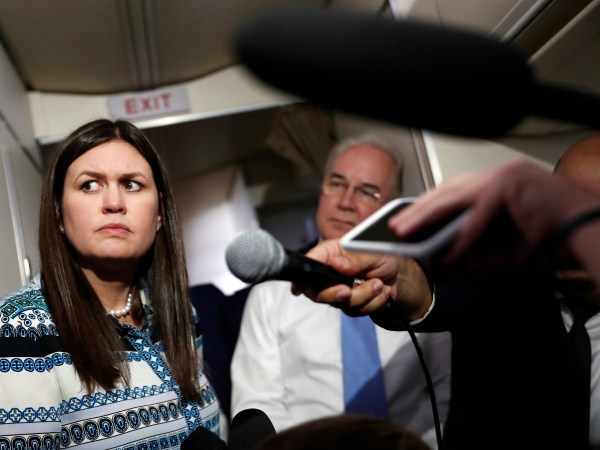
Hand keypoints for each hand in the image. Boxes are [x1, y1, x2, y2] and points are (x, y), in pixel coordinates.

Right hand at [291, 239, 397, 315]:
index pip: (309, 265)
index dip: (300, 278)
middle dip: (335, 294)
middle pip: (317, 293)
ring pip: (341, 304)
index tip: (299, 289)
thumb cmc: (381, 256)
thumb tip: (336, 264)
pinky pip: (356, 311)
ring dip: (364, 296)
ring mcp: (338, 291)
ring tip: (378, 283)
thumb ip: (355, 258)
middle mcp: (330, 273)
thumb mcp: (372, 252)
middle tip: (349, 290)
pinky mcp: (350, 304)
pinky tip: (380, 291)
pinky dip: (373, 303)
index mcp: (330, 254)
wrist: (396, 274)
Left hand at [389, 158, 599, 267]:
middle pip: (448, 191)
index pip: (455, 191)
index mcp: (500, 182)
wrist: (593, 231)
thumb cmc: (559, 235)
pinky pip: (479, 215)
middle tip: (399, 226)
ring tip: (407, 232)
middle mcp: (500, 174)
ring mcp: (505, 175)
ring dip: (428, 217)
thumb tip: (458, 263)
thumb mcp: (511, 249)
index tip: (409, 219)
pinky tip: (450, 252)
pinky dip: (464, 236)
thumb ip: (483, 253)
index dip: (429, 206)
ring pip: (455, 197)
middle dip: (421, 210)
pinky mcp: (511, 184)